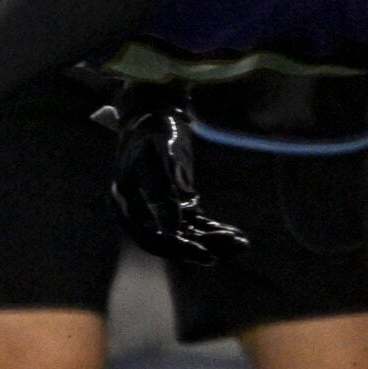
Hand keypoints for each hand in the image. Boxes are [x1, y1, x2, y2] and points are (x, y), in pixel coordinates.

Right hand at [108, 105, 251, 264]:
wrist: (155, 112)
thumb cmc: (152, 133)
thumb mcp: (155, 160)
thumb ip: (160, 194)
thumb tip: (172, 229)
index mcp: (125, 209)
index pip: (154, 240)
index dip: (181, 250)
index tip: (209, 256)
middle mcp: (139, 215)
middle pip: (174, 241)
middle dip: (206, 246)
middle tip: (236, 248)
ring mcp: (158, 211)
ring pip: (187, 234)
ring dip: (214, 239)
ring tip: (242, 243)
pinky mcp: (175, 204)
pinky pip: (195, 223)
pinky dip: (214, 228)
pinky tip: (236, 234)